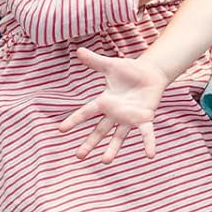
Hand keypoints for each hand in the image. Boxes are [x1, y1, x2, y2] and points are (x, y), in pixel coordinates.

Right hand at [58, 48, 169, 162]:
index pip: (86, 112)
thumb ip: (95, 61)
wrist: (151, 73)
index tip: (61, 130)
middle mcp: (115, 113)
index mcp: (105, 102)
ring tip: (105, 161)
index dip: (74, 120)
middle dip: (89, 143)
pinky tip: (150, 155)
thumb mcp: (111, 66)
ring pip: (119, 136)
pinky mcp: (145, 117)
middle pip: (100, 130)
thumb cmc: (129, 71)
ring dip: (113, 149)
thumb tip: (78, 50)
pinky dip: (148, 143)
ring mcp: (129, 117)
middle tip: (79, 156)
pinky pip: (146, 132)